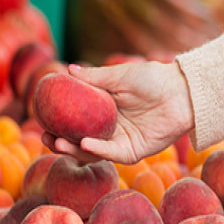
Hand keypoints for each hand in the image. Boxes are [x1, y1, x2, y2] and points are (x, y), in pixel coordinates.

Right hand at [42, 61, 194, 163]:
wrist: (182, 92)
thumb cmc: (153, 79)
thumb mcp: (120, 76)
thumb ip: (95, 77)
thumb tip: (68, 71)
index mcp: (104, 110)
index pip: (76, 120)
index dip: (58, 121)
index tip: (41, 118)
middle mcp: (110, 128)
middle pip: (79, 139)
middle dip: (60, 141)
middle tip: (44, 136)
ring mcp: (121, 141)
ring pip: (92, 151)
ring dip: (73, 149)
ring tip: (57, 142)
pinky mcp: (134, 151)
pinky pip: (112, 153)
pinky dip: (98, 149)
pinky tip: (84, 144)